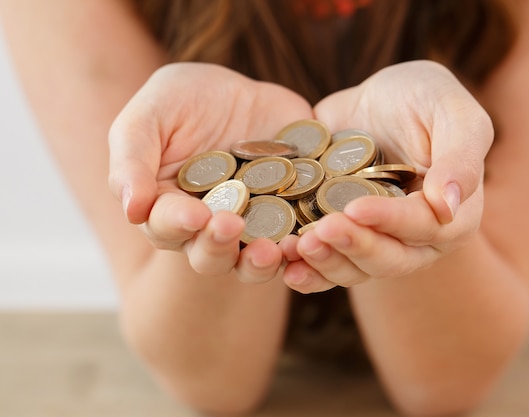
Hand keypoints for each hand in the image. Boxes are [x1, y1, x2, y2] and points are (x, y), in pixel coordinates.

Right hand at [108, 63, 312, 281]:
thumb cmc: (185, 99)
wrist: (244, 90)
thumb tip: (131, 209)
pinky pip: (294, 243)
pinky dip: (301, 248)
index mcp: (167, 208)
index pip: (166, 227)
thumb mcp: (151, 113)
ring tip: (274, 249)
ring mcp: (249, 227)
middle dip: (218, 247)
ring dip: (260, 263)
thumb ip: (133, 158)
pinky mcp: (287, 219)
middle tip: (232, 226)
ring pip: (251, 262)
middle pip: (208, 256)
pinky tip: (308, 238)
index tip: (195, 214)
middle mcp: (207, 228)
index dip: (178, 224)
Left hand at [281, 60, 492, 292]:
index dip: (390, 221)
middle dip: (354, 247)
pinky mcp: (344, 236)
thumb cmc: (424, 98)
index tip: (356, 208)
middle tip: (318, 233)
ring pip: (355, 269)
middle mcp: (417, 238)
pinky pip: (327, 263)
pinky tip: (285, 264)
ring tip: (296, 248)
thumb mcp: (452, 110)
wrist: (377, 99)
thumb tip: (448, 206)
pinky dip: (307, 269)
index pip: (424, 227)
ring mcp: (377, 241)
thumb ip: (461, 154)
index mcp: (452, 214)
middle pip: (389, 259)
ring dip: (325, 264)